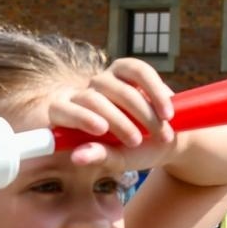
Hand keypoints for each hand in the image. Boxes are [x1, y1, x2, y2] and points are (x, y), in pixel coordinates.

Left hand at [50, 58, 175, 168]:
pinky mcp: (126, 68)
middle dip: (119, 123)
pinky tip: (166, 112)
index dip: (79, 116)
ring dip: (142, 112)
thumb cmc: (136, 152)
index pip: (60, 110)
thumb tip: (77, 157)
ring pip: (118, 89)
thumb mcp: (118, 159)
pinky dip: (155, 92)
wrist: (167, 139)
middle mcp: (83, 96)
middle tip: (137, 142)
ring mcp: (104, 79)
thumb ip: (99, 156)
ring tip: (160, 133)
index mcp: (70, 119)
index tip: (102, 130)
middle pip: (92, 100)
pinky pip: (139, 71)